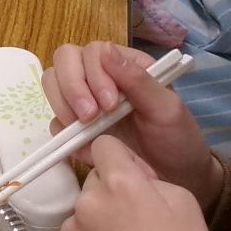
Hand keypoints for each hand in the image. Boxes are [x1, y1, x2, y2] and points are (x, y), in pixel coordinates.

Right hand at [42, 41, 218, 203]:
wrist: (176, 180)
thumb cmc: (177, 140)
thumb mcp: (166, 108)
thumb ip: (138, 80)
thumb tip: (105, 50)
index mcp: (124, 66)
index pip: (91, 52)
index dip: (94, 75)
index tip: (110, 105)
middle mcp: (100, 78)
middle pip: (65, 61)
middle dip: (73, 87)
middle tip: (90, 117)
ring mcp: (85, 103)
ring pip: (53, 85)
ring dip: (64, 106)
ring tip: (87, 131)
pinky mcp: (76, 131)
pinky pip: (55, 122)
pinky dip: (64, 133)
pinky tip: (87, 149)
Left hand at [51, 137, 230, 230]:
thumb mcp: (185, 203)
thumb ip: (150, 178)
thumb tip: (130, 175)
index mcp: (119, 183)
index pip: (104, 145)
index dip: (121, 160)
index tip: (134, 179)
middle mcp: (86, 203)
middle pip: (92, 183)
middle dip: (109, 194)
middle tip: (135, 225)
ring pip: (80, 215)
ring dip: (95, 224)